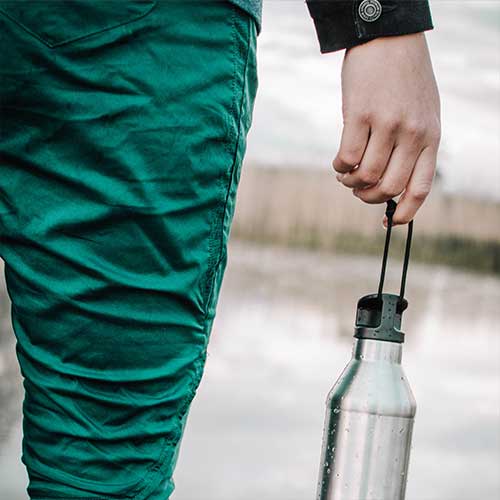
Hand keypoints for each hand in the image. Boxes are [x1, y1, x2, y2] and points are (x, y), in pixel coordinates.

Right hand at [333, 32, 440, 224]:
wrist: (389, 38)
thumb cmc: (404, 81)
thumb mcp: (423, 114)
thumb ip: (413, 147)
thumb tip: (392, 185)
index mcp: (430, 137)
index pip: (420, 188)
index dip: (405, 213)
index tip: (390, 223)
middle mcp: (412, 133)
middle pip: (389, 187)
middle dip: (368, 198)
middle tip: (358, 190)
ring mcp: (387, 124)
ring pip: (366, 175)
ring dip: (350, 182)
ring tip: (345, 175)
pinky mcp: (361, 114)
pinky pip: (347, 156)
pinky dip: (339, 166)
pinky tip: (339, 161)